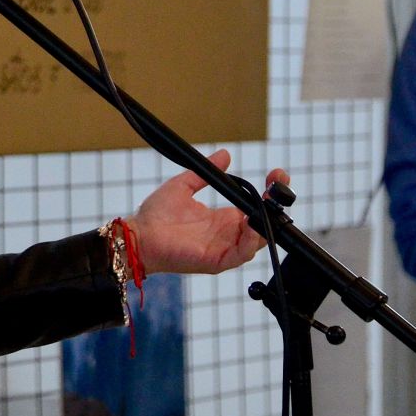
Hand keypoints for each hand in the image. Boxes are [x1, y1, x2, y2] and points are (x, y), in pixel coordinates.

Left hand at [127, 148, 274, 274]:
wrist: (138, 234)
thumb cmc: (156, 215)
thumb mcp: (183, 186)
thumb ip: (205, 172)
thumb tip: (225, 154)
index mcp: (223, 219)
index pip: (256, 208)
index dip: (270, 193)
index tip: (276, 175)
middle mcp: (227, 234)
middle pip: (263, 224)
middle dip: (276, 205)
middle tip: (277, 185)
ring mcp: (224, 248)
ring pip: (257, 241)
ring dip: (265, 223)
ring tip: (265, 205)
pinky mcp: (216, 261)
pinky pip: (240, 255)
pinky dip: (250, 242)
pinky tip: (250, 225)